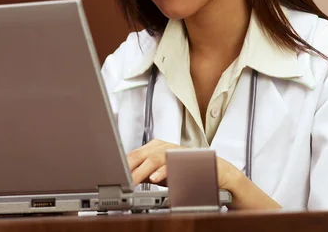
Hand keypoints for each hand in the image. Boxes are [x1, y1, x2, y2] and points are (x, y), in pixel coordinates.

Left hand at [127, 139, 242, 188]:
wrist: (215, 171)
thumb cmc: (186, 170)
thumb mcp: (161, 172)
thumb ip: (144, 172)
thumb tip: (126, 177)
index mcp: (155, 147)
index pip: (133, 154)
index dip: (122, 165)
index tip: (113, 176)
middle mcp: (163, 146)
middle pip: (140, 154)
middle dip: (128, 168)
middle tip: (119, 180)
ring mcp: (175, 151)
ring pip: (153, 159)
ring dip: (142, 171)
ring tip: (133, 181)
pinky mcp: (186, 158)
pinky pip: (172, 164)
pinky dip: (162, 171)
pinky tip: (155, 178)